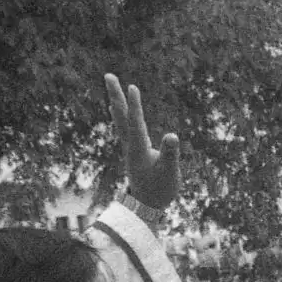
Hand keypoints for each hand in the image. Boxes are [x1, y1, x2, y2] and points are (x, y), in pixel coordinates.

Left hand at [105, 73, 179, 210]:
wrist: (146, 206)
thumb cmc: (160, 190)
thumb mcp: (169, 173)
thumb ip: (170, 154)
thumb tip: (172, 136)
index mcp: (139, 149)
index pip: (135, 123)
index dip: (134, 105)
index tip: (132, 86)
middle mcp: (130, 145)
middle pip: (121, 116)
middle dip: (116, 95)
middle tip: (108, 75)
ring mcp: (129, 147)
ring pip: (120, 120)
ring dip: (116, 101)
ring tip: (111, 87)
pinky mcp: (132, 150)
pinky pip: (123, 127)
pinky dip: (119, 114)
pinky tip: (115, 108)